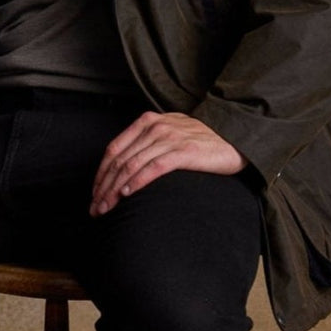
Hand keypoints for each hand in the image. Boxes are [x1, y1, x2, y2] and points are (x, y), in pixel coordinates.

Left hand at [90, 112, 243, 215]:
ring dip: (115, 190)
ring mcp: (170, 138)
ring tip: (107, 207)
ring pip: (132, 165)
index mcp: (147, 122)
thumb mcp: (169, 134)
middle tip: (96, 208)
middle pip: (119, 160)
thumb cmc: (202, 142)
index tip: (94, 194)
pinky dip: (137, 181)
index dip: (100, 174)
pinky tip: (128, 194)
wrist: (235, 139)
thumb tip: (124, 170)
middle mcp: (155, 128)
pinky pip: (153, 167)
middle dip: (103, 187)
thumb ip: (148, 144)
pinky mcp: (184, 151)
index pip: (113, 149)